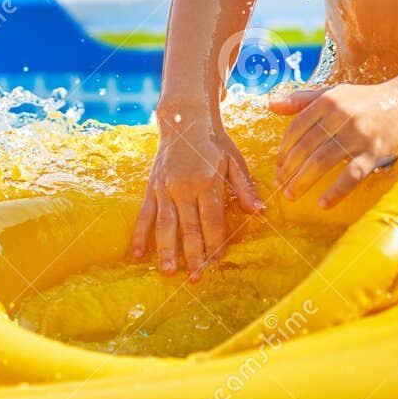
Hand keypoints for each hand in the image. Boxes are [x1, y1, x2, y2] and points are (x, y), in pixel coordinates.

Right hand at [132, 104, 262, 278]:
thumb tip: (259, 212)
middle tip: (196, 279)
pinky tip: (138, 254)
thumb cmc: (214, 143)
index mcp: (207, 182)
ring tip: (168, 272)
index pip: (212, 219)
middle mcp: (184, 187)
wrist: (184, 120)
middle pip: (189, 227)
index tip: (218, 261)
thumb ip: (245, 187)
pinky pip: (144, 215)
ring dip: (166, 251)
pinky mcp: (152, 188)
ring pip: (165, 225)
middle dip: (193, 255)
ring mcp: (165, 189)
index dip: (216, 242)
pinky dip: (140, 235)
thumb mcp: (235, 160)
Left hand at [270, 78, 397, 207]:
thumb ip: (302, 99)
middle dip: (289, 169)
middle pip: (306, 147)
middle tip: (280, 186)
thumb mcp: (333, 93)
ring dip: (303, 181)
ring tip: (291, 195)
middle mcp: (342, 115)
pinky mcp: (376, 151)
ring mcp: (359, 134)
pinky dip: (335, 191)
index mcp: (328, 100)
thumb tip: (270, 105)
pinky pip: (351, 175)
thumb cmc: (365, 100)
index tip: (278, 166)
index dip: (284, 149)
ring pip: (323, 161)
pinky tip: (322, 204)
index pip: (297, 128)